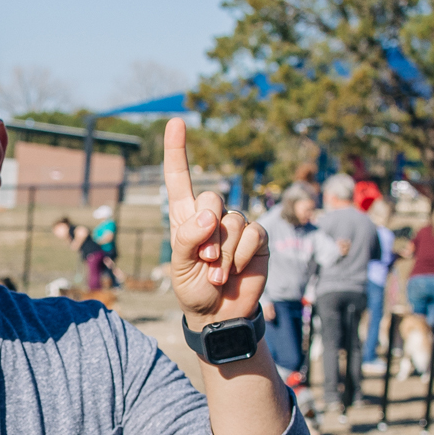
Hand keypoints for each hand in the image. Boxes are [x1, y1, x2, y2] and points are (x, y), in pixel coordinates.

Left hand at [162, 118, 267, 323]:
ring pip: (232, 221)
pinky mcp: (258, 237)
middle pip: (211, 197)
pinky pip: (253, 235)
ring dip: (223, 253)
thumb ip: (189, 238)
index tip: (175, 122)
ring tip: (217, 273)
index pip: (180, 178)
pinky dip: (242, 256)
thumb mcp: (180, 266)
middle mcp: (212, 214)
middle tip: (204, 260)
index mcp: (185, 215)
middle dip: (206, 232)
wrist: (219, 313)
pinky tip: (236, 271)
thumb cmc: (193, 287)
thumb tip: (211, 214)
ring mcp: (236, 224)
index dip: (177, 150)